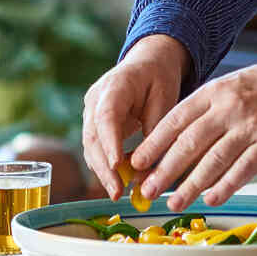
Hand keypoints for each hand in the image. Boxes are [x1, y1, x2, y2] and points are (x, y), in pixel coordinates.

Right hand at [81, 35, 189, 196]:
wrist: (148, 61)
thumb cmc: (159, 77)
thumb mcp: (165, 98)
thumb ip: (156, 132)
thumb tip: (146, 171)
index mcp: (116, 85)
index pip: (107, 115)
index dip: (109, 142)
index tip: (116, 166)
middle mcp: (96, 98)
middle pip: (93, 135)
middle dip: (104, 167)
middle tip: (118, 192)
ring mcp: (91, 110)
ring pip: (90, 145)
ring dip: (102, 171)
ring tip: (118, 193)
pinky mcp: (93, 122)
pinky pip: (95, 146)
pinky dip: (104, 165)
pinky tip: (116, 182)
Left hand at [129, 45, 256, 210]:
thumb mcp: (232, 85)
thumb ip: (208, 109)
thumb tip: (179, 141)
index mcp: (215, 91)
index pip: (175, 120)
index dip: (154, 144)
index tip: (137, 163)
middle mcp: (229, 108)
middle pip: (188, 143)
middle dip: (164, 170)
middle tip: (147, 190)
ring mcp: (250, 126)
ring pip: (212, 160)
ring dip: (190, 185)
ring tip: (175, 202)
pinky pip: (242, 169)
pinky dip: (225, 186)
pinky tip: (211, 199)